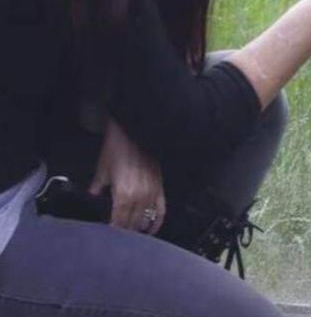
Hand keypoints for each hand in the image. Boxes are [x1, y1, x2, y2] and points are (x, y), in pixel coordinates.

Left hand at [90, 118, 165, 233]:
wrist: (133, 133)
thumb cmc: (115, 151)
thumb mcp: (101, 171)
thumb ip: (96, 189)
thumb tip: (91, 198)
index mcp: (122, 196)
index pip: (118, 222)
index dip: (112, 230)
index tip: (108, 235)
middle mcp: (138, 197)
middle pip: (131, 223)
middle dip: (124, 231)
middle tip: (117, 236)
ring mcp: (151, 193)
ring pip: (145, 219)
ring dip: (137, 227)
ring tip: (131, 234)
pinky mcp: (160, 188)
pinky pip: (161, 210)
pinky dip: (157, 222)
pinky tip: (151, 230)